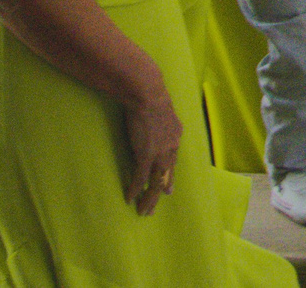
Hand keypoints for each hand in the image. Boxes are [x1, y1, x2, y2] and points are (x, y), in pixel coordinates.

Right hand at [121, 78, 183, 214]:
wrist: (148, 94)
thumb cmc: (150, 97)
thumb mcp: (160, 112)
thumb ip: (159, 123)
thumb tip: (152, 122)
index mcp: (175, 136)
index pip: (172, 161)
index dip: (169, 176)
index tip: (168, 189)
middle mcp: (171, 147)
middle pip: (166, 175)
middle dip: (160, 193)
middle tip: (154, 208)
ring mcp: (159, 152)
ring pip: (156, 181)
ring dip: (149, 198)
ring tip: (144, 211)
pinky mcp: (146, 154)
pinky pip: (140, 177)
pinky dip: (135, 189)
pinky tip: (130, 198)